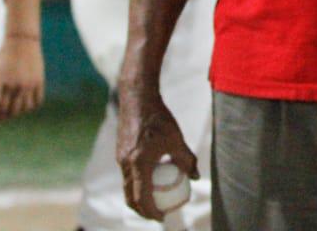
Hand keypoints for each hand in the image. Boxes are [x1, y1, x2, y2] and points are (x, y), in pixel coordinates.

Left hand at [0, 35, 43, 121]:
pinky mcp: (40, 81)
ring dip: (18, 113)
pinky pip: (38, 100)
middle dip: (5, 117)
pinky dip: (31, 106)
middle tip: (0, 119)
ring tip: (13, 112)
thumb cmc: (4, 56)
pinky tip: (25, 105)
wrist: (23, 42)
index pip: (0, 107)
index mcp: (5, 83)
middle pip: (13, 110)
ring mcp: (31, 84)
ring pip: (26, 108)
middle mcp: (19, 85)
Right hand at [117, 91, 198, 219]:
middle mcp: (125, 164)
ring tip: (154, 201)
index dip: (151, 211)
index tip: (162, 217)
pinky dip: (136, 183)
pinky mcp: (121, 152)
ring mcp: (121, 158)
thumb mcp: (176, 139)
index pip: (142, 197)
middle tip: (157, 214)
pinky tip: (150, 179)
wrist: (137, 98)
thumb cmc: (160, 117)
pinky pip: (128, 175)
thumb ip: (186, 159)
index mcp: (138, 163)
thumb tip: (196, 176)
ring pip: (128, 186)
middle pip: (130, 196)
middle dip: (142, 209)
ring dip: (138, 197)